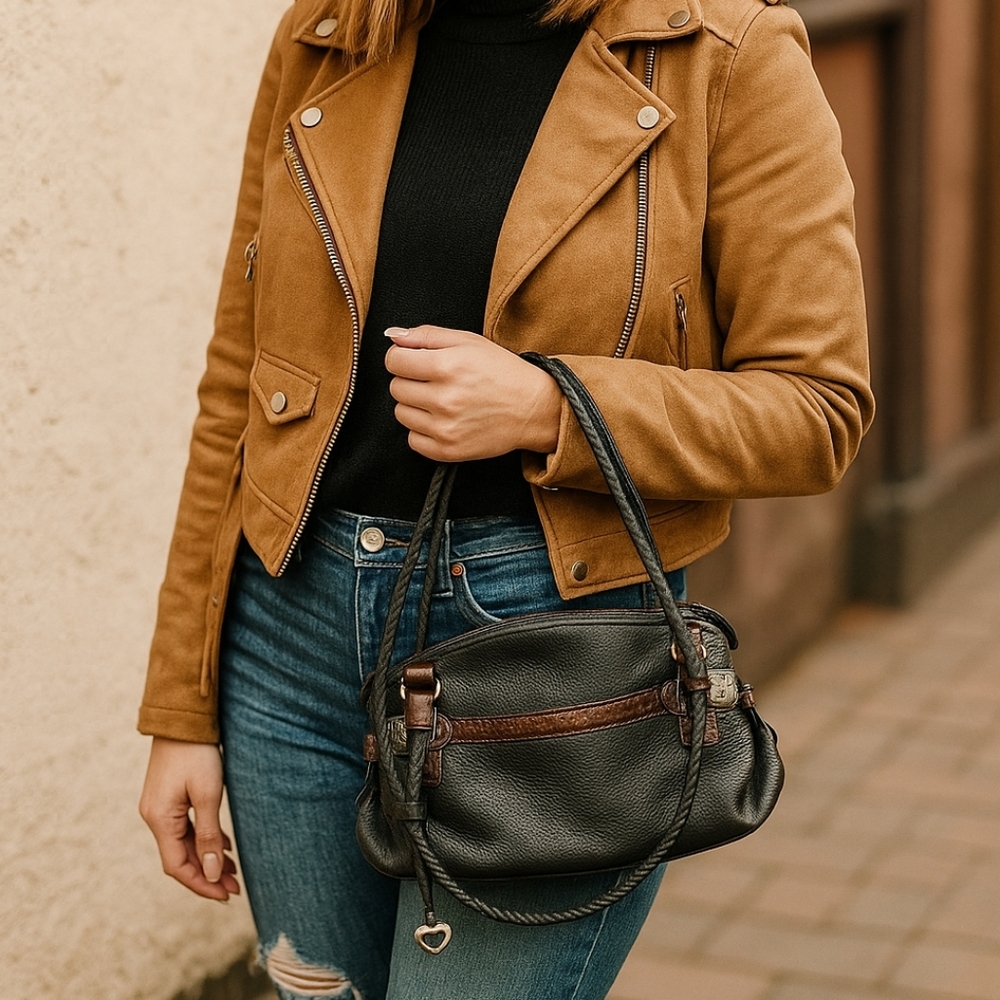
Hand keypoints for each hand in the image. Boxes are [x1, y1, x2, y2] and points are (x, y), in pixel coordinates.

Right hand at [139, 737, 239, 900]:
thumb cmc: (197, 753)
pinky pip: (186, 827)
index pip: (177, 866)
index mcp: (159, 819)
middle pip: (181, 857)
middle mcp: (155, 817)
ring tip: (233, 872)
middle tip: (235, 887)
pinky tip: (223, 846)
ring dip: (207, 858)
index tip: (225, 896)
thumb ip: (207, 834)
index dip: (201, 884)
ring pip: (185, 843)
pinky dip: (204, 839)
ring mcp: (161, 807)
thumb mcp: (207, 794)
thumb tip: (210, 872)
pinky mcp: (170, 797)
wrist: (183, 719)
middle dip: (208, 874)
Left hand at [384, 326, 561, 461]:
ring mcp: (445, 428)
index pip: (393, 361)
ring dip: (415, 406)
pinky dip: (423, 431)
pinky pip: (412, 440)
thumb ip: (426, 335)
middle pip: (396, 388)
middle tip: (436, 381)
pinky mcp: (448, 450)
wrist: (533, 409)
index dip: (402, 358)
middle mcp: (444, 398)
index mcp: (446, 366)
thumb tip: (392, 336)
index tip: (415, 361)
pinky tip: (444, 421)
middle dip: (410, 381)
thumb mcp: (468, 342)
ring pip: (401, 414)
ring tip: (442, 401)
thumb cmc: (502, 372)